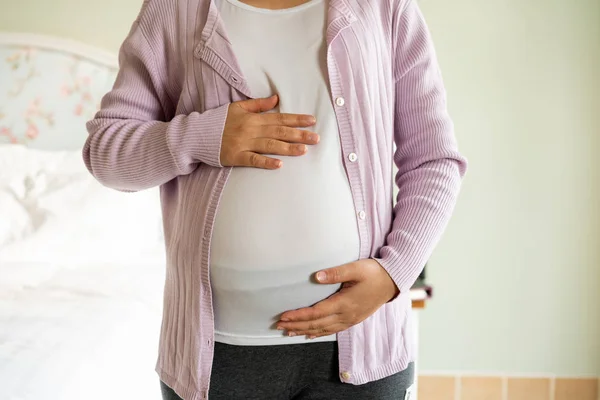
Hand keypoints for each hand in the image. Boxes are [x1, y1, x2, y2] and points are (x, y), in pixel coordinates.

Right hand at [220, 95, 319, 168]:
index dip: (297, 119)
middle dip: (299, 135)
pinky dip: (266, 162)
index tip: (312, 121)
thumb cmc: (219, 121)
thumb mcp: (238, 107)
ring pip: (270, 145)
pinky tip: (279, 165)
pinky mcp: (236, 157)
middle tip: (316, 138)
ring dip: (288, 148)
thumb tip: (276, 98)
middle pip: (279, 132)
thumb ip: (258, 104)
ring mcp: (244, 144)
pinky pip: (253, 160)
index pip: (280, 118)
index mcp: (253, 118)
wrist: (197, 134)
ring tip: (304, 150)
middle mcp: (251, 130)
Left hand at [277, 259, 399, 338]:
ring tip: (289, 332)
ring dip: (305, 331)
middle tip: (278, 326)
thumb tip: (315, 276)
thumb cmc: (374, 272)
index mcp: (344, 303)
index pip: (316, 312)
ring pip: (323, 329)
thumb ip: (335, 273)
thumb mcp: (355, 268)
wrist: (393, 281)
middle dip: (296, 325)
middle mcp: (346, 315)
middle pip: (316, 324)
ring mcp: (350, 319)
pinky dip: (319, 333)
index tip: (283, 316)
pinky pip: (332, 330)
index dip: (298, 316)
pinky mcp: (353, 319)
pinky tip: (310, 334)